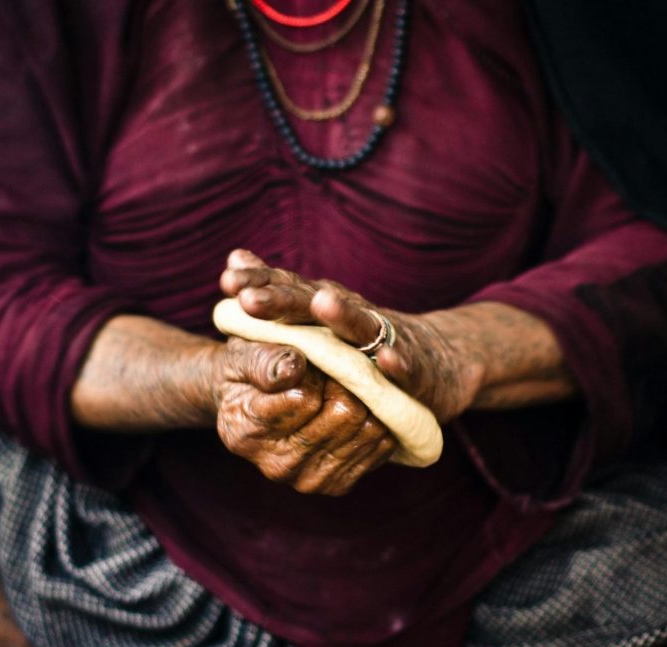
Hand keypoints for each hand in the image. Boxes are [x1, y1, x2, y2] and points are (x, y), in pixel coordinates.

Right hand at [212, 337, 397, 495]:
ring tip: (339, 386)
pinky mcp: (337, 485)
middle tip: (331, 370)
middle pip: (344, 414)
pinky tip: (353, 406)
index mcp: (245, 433)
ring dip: (363, 399)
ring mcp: (308, 480)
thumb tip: (292, 370)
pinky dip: (376, 419)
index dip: (315, 371)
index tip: (306, 360)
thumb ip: (264, 361)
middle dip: (345, 382)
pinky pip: (379, 446)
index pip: (305, 398)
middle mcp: (275, 466)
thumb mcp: (243, 354)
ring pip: (367, 429)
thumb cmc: (247, 371)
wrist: (249, 402)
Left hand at [220, 249, 488, 421]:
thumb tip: (234, 258)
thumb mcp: (319, 315)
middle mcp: (353, 315)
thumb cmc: (366, 339)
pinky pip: (407, 365)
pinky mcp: (416, 368)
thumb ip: (279, 289)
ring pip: (363, 326)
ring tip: (322, 306)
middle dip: (284, 300)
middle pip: (315, 303)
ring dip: (344, 315)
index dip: (260, 284)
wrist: (440, 360)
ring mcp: (387, 339)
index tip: (226, 280)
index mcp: (325, 307)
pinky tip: (388, 361)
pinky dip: (399, 362)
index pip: (289, 290)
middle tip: (250, 300)